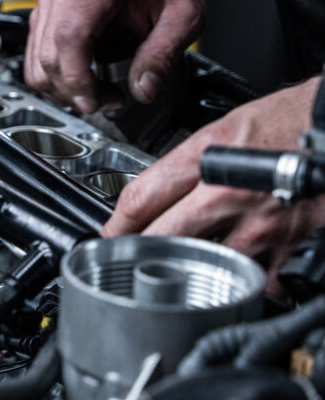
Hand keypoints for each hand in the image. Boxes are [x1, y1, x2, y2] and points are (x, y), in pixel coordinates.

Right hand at [25, 0, 203, 111]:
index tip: (95, 102)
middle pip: (48, 55)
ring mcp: (49, 1)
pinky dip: (55, 79)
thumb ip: (163, 55)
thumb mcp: (185, 18)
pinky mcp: (44, 16)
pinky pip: (36, 57)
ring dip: (62, 89)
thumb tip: (143, 90)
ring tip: (98, 93)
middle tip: (108, 101)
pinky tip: (83, 81)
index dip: (76, 78)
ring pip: (36, 61)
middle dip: (73, 91)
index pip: (69, 37)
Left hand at [103, 77, 324, 293]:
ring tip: (182, 268)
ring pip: (201, 264)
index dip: (115, 224)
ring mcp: (257, 226)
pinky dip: (241, 281)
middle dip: (140, 252)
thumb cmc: (292, 119)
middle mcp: (225, 194)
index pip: (140, 199)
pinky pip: (254, 279)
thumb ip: (190, 162)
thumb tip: (159, 192)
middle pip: (160, 238)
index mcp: (205, 158)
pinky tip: (235, 276)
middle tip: (130, 259)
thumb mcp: (226, 127)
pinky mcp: (288, 249)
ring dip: (188, 269)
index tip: (108, 235)